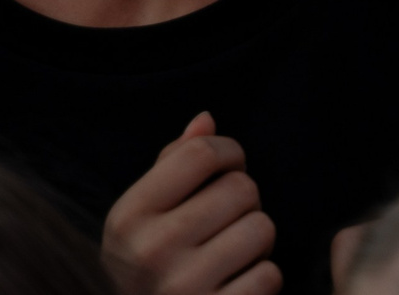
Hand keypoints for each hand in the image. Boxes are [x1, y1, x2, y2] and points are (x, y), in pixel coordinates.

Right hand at [103, 113, 281, 294]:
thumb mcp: (141, 219)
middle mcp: (150, 251)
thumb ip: (171, 166)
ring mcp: (182, 287)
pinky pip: (269, 274)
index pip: (201, 153)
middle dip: (244, 201)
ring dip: (256, 240)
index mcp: (129, 216)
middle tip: (224, 224)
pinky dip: (261, 278)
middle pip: (241, 187)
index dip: (228, 153)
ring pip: (262, 228)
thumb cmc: (146, 267)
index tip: (227, 169)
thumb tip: (206, 120)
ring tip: (230, 255)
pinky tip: (234, 286)